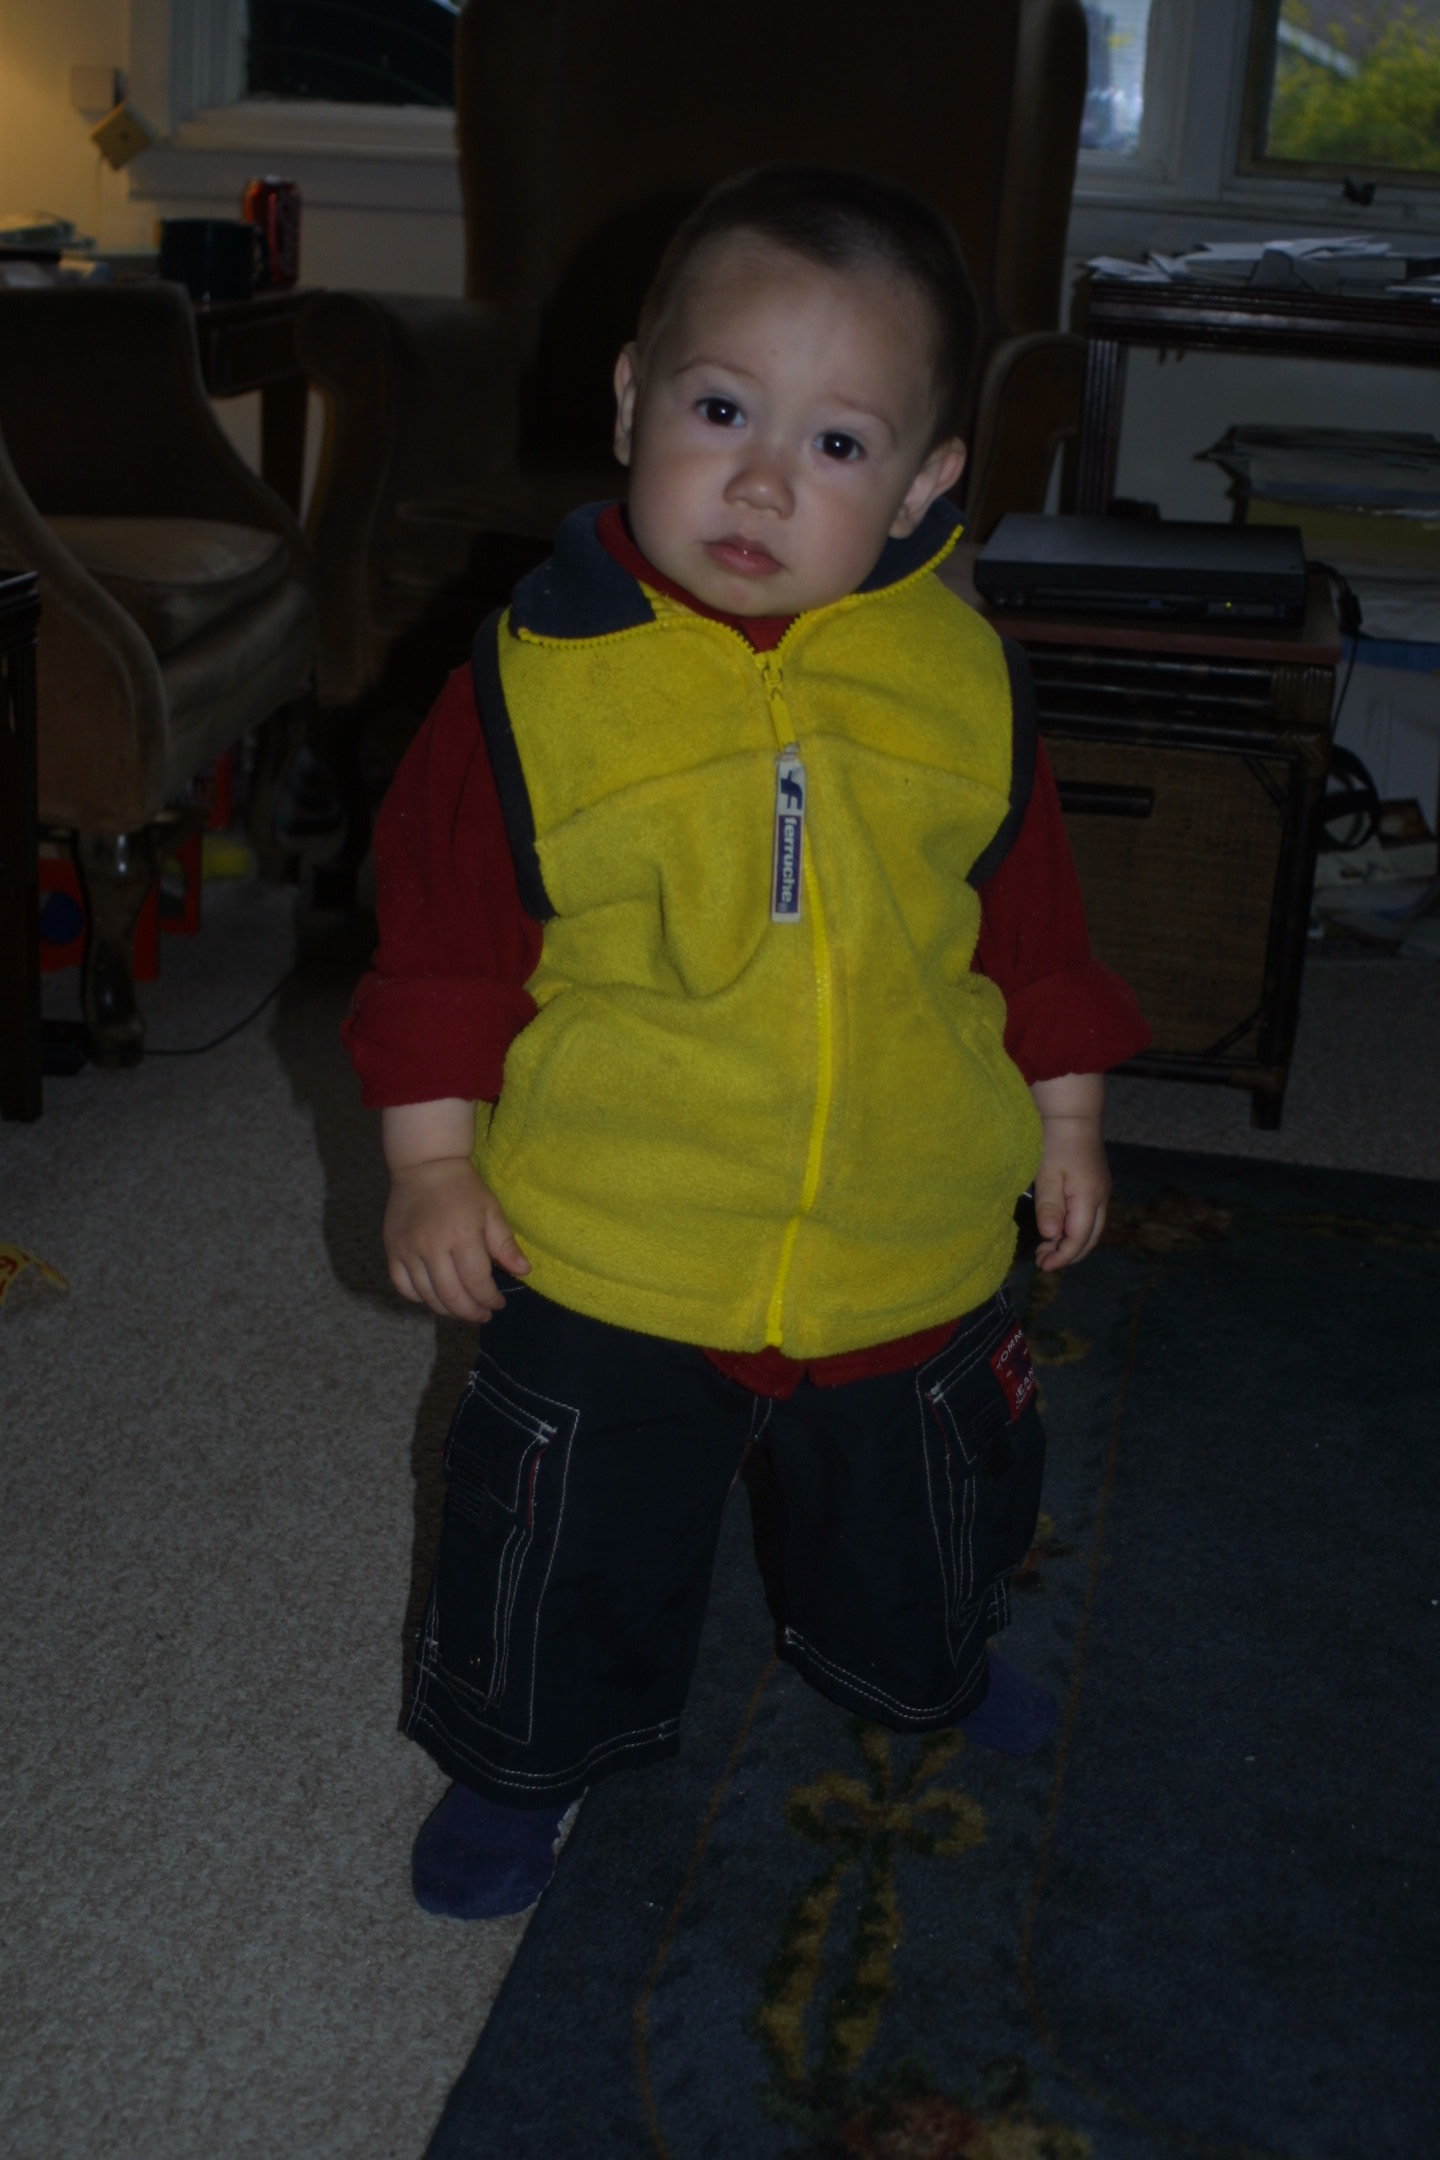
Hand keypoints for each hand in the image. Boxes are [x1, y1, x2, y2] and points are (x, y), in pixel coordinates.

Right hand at [384, 1156, 529, 1320]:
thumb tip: (524, 1272)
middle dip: (471, 1312)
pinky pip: (403, 1286)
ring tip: (462, 1309)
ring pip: (428, 1296)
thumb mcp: (491, 1211)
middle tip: (483, 1315)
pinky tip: (435, 1297)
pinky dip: (420, 1298)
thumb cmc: (463, 1189)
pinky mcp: (392, 1250)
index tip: (498, 1303)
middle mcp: (432, 1246)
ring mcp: (408, 1250)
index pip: (477, 1282)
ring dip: (448, 1310)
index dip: (489, 1299)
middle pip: (452, 1295)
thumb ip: (506, 1245)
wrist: (425, 1166)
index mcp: (461, 1235)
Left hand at [1029, 1073, 1109, 1272]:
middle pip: (1090, 1239)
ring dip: (1072, 1244)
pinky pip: (1090, 1218)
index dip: (1062, 1256)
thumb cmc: (1054, 1141)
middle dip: (1068, 1255)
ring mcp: (1101, 1192)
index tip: (1042, 1265)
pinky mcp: (1096, 1186)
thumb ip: (1050, 1206)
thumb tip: (1051, 1236)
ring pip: (1092, 1230)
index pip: (1079, 1239)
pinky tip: (1057, 1230)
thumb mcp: (1047, 1174)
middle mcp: (1101, 1198)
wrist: (1071, 1115)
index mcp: (1090, 1198)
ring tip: (1047, 1250)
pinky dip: (1075, 1231)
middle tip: (1043, 1261)